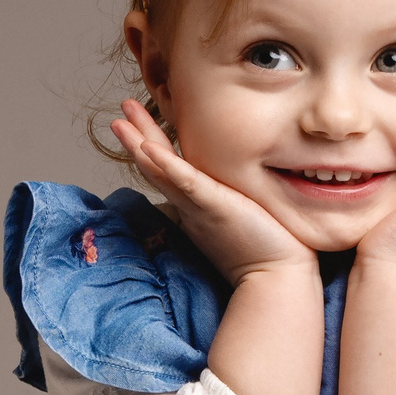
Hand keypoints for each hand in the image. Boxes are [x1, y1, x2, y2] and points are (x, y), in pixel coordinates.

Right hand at [110, 102, 316, 286]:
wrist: (277, 280)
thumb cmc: (267, 250)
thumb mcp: (242, 215)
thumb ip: (234, 199)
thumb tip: (241, 185)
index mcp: (197, 206)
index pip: (168, 172)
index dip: (150, 149)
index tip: (137, 126)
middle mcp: (191, 206)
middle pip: (155, 168)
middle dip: (135, 139)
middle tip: (118, 114)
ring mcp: (200, 206)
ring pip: (161, 172)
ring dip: (139, 144)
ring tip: (121, 120)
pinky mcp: (215, 207)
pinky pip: (187, 183)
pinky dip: (168, 165)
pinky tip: (149, 148)